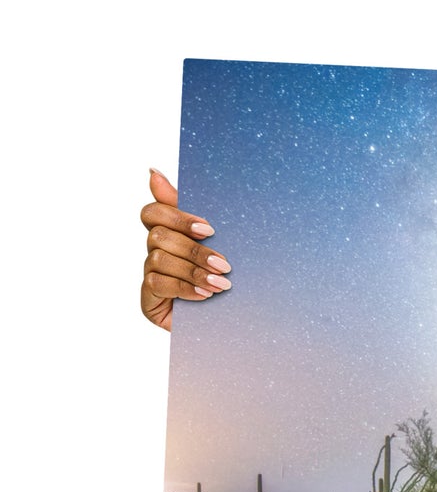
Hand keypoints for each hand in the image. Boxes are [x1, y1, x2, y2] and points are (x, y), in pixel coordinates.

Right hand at [140, 169, 230, 330]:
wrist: (232, 319)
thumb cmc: (223, 275)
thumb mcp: (218, 241)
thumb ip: (191, 209)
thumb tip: (152, 172)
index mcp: (169, 232)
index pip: (153, 212)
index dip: (177, 217)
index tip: (209, 229)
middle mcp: (155, 251)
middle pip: (159, 236)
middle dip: (194, 250)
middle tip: (225, 264)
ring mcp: (150, 275)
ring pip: (159, 259)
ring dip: (194, 271)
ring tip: (222, 284)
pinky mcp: (148, 299)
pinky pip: (157, 284)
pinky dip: (184, 288)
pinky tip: (205, 296)